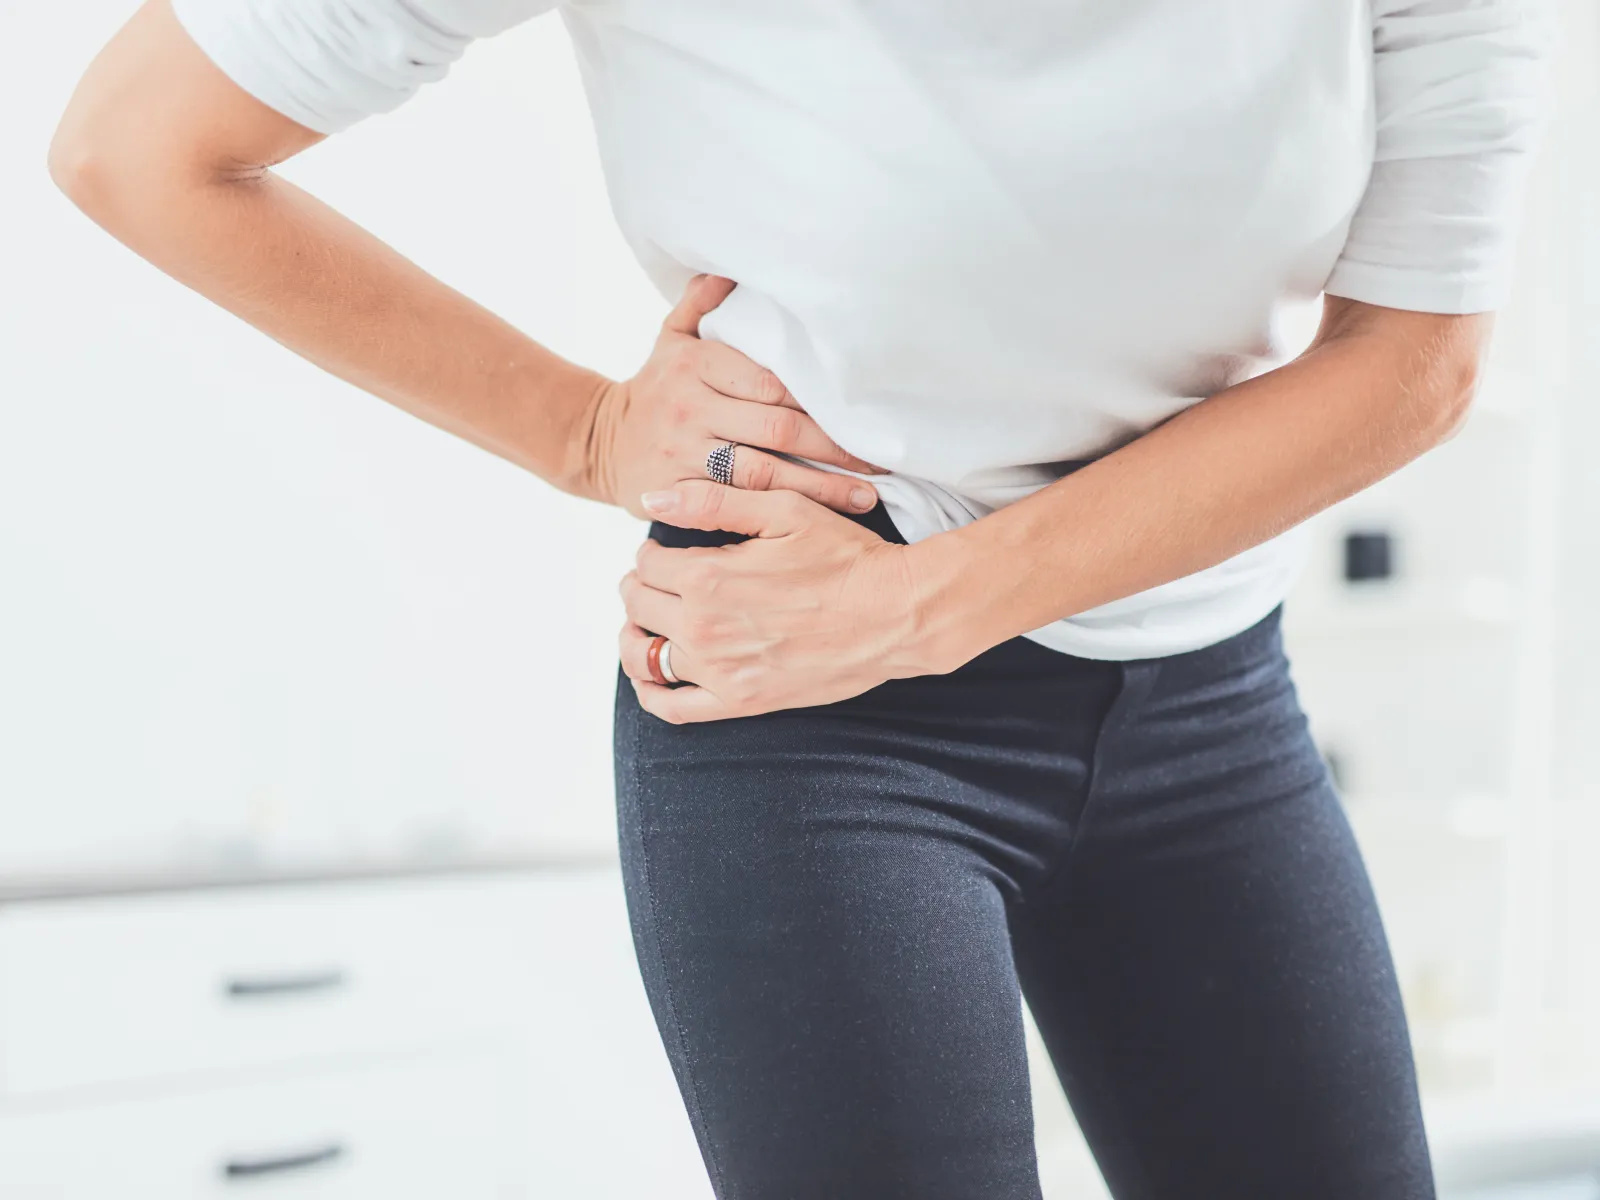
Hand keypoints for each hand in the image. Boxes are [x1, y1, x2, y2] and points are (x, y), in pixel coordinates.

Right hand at [590, 275, 885, 519]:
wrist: (596, 441)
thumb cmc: (653, 388)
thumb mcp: (669, 339)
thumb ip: (702, 304)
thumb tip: (732, 268)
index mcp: (696, 364)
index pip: (771, 382)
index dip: (819, 401)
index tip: (862, 415)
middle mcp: (690, 407)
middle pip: (777, 429)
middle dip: (834, 449)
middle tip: (880, 461)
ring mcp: (682, 453)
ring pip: (764, 473)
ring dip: (820, 488)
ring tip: (867, 497)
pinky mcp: (677, 494)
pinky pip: (737, 506)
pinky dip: (779, 514)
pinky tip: (816, 522)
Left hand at [617, 482, 936, 722]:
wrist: (895, 615)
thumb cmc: (846, 558)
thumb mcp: (784, 510)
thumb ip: (713, 501)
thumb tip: (653, 497)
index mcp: (709, 577)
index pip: (646, 562)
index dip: (653, 550)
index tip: (667, 549)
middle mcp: (705, 628)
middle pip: (638, 605)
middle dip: (641, 586)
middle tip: (661, 578)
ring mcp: (720, 670)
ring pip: (644, 655)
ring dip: (634, 635)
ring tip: (646, 622)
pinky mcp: (741, 702)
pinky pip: (672, 708)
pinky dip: (651, 692)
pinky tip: (655, 674)